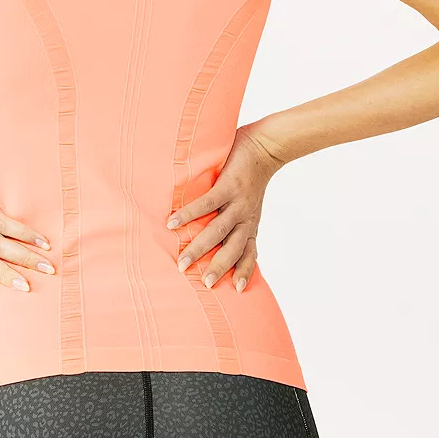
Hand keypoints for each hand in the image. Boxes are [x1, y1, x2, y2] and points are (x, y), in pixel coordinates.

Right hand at [166, 123, 281, 292]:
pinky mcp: (228, 187)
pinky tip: (173, 222)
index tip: (236, 290)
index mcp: (251, 223)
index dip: (244, 271)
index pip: (249, 253)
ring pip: (218, 232)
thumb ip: (238, 216)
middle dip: (217, 268)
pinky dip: (189, 214)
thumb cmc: (252, 174)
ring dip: (199, 248)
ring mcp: (237, 203)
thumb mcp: (251, 202)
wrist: (265, 147)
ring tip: (182, 261)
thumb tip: (217, 226)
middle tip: (203, 284)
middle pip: (232, 249)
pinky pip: (206, 204)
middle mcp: (246, 217)